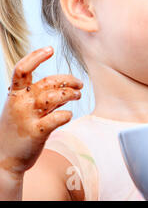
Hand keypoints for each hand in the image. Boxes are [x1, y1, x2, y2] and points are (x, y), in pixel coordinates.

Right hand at [0, 47, 82, 176]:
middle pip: (48, 82)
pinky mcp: (36, 132)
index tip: (50, 48)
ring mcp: (27, 117)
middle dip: (68, 80)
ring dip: (71, 94)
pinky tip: (68, 115)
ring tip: (78, 96)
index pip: (22, 69)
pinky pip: (57, 118)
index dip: (35, 57)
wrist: (5, 159)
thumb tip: (66, 89)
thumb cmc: (19, 130)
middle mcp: (20, 103)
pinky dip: (66, 115)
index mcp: (15, 94)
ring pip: (54, 97)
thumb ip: (44, 97)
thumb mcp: (25, 109)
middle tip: (79, 84)